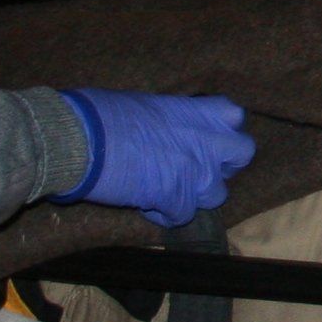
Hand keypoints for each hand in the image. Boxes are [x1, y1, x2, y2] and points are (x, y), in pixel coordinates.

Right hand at [54, 90, 255, 226]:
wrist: (79, 140)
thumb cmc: (100, 114)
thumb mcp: (142, 104)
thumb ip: (167, 118)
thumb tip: (163, 126)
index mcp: (195, 111)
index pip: (234, 116)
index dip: (223, 129)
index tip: (207, 136)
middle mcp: (204, 139)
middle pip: (242, 154)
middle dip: (224, 163)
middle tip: (197, 167)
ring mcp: (195, 171)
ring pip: (217, 194)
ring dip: (195, 195)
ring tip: (170, 191)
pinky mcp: (176, 198)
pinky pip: (183, 216)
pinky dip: (166, 215)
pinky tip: (148, 207)